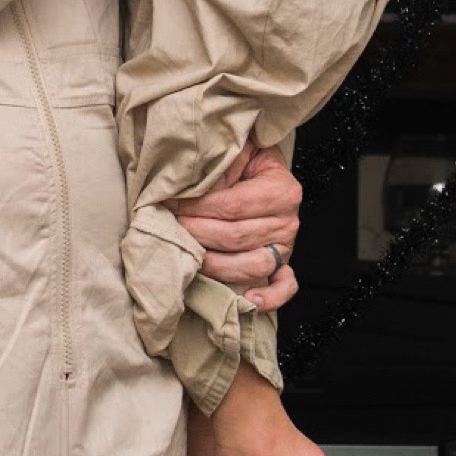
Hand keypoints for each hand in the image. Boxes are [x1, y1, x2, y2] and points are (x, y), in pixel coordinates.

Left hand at [174, 142, 301, 311]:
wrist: (258, 168)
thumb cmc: (241, 162)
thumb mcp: (232, 155)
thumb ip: (213, 172)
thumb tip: (180, 195)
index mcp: (281, 190)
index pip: (230, 206)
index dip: (195, 208)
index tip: (168, 204)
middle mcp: (288, 221)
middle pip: (235, 237)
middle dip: (196, 233)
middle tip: (170, 227)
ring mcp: (285, 246)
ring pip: (250, 265)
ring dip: (214, 263)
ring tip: (188, 254)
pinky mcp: (281, 264)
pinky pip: (283, 286)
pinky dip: (269, 297)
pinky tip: (248, 299)